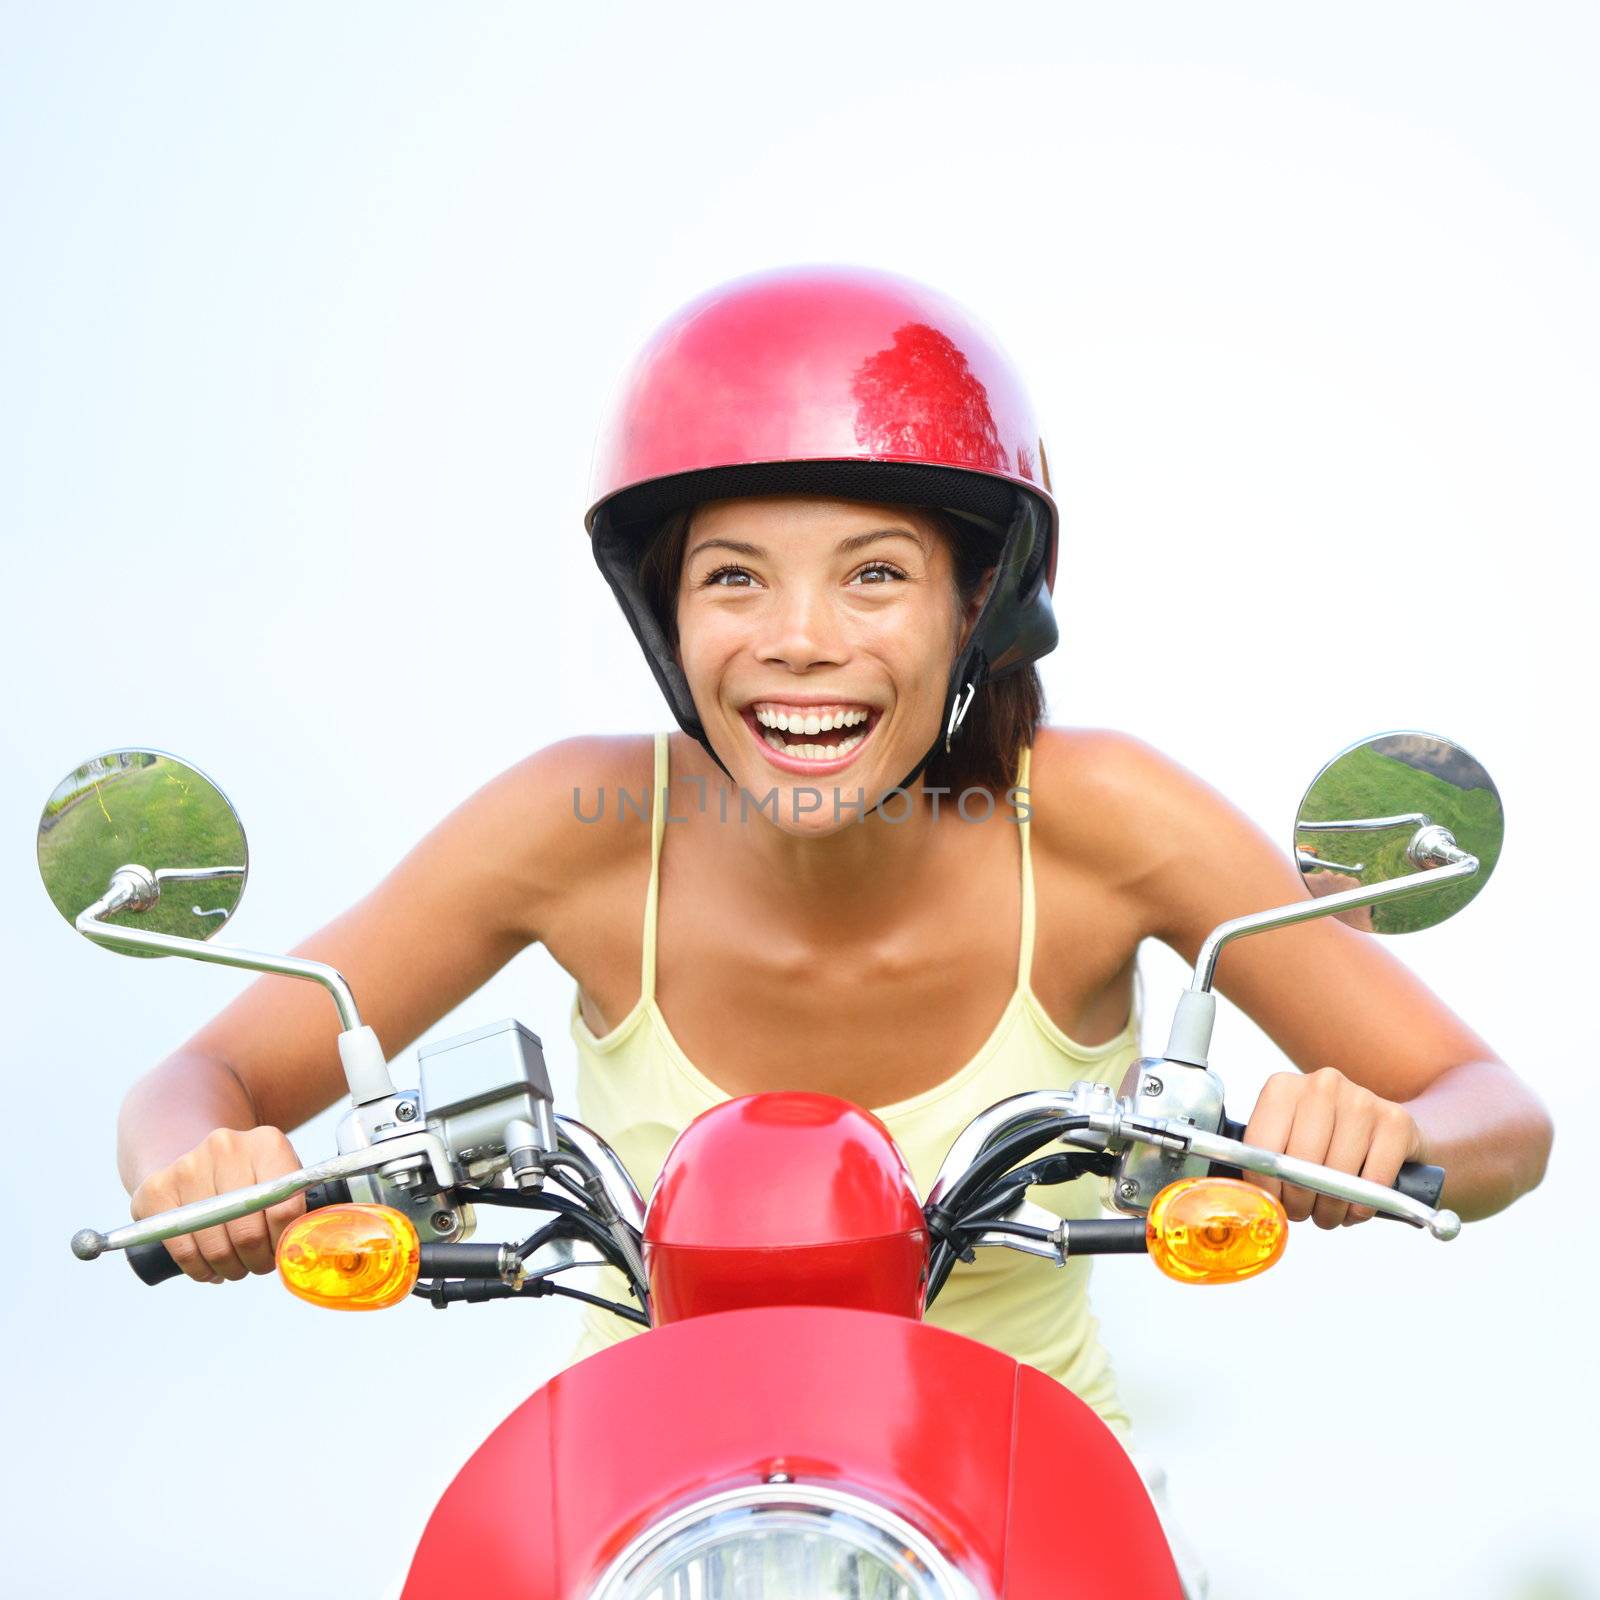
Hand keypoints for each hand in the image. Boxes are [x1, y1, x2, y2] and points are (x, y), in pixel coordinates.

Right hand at [129, 1127, 305, 1281]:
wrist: (195, 1156)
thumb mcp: (279, 1177)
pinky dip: (199, 1270)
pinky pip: (182, 1250)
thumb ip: (294, 1206)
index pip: (285, 1206)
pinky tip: (209, 1269)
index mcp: (267, 1143)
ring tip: (236, 1267)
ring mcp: (186, 1167)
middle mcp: (225, 1147)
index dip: (285, 1240)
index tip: (283, 1251)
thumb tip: (297, 1250)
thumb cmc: (249, 1178)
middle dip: (257, 1261)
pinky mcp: (155, 1191)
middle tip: (259, 1265)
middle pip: (247, 1232)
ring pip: (215, 1247)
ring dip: (230, 1269)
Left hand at [1242, 1067, 1423, 1227]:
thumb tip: (1251, 1199)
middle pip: (1301, 1162)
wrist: (1383, 1129)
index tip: (1271, 1204)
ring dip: (1330, 1209)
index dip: (1265, 1185)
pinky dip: (1362, 1206)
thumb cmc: (1325, 1141)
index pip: (1262, 1145)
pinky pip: (1374, 1181)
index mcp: (1283, 1087)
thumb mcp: (1288, 1139)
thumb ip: (1266, 1160)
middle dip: (1299, 1201)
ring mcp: (1361, 1099)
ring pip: (1337, 1175)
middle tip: (1302, 1213)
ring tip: (1328, 1213)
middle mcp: (1322, 1084)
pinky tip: (1356, 1208)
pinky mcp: (1396, 1121)